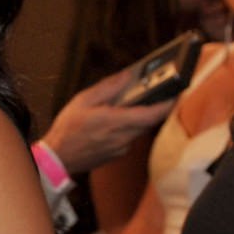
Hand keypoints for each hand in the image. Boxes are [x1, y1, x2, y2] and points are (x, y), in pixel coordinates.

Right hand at [40, 67, 174, 174]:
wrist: (57, 158)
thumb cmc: (67, 129)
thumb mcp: (83, 100)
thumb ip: (108, 87)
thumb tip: (127, 76)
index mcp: (117, 121)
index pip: (153, 114)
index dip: (168, 103)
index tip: (176, 92)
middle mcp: (124, 136)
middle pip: (149, 121)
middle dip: (150, 107)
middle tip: (147, 94)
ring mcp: (122, 147)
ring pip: (138, 129)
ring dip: (134, 118)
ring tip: (118, 109)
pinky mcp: (118, 154)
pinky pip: (128, 138)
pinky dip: (124, 129)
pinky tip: (107, 125)